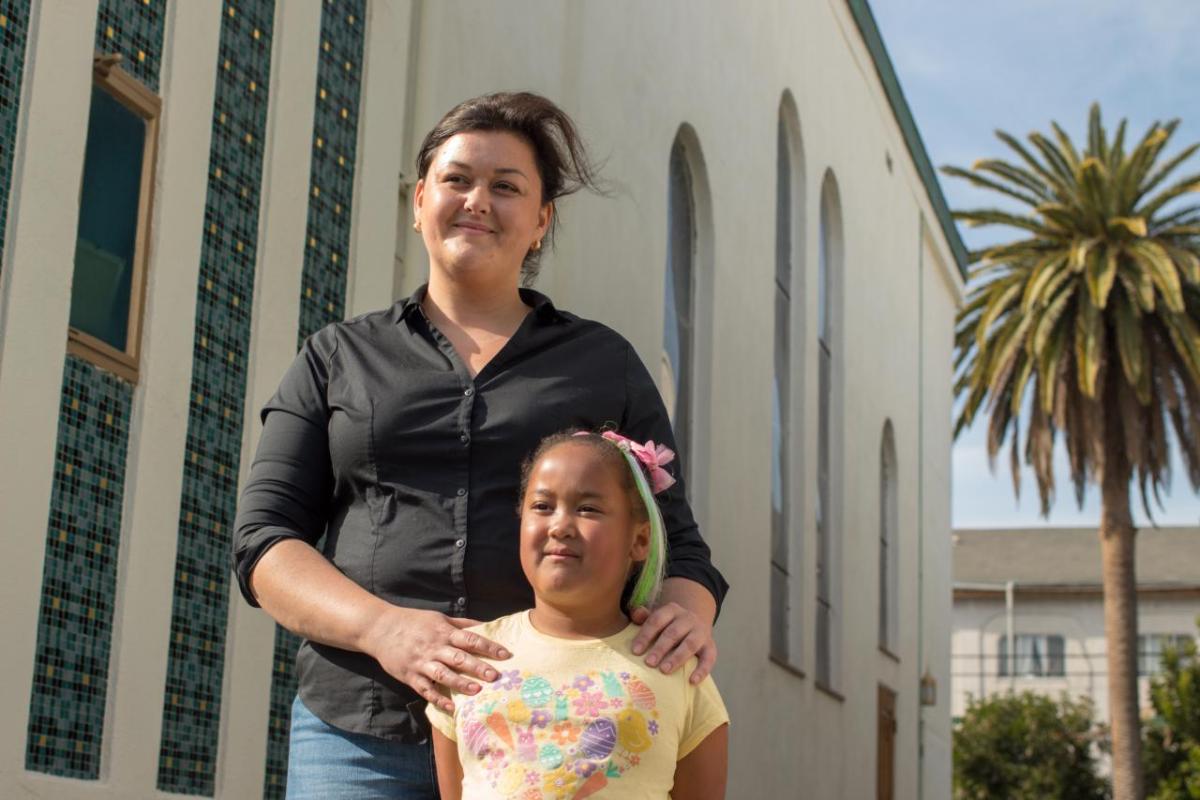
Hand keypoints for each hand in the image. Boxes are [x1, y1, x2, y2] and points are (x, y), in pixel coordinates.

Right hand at [360, 606, 510, 712]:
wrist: (380, 628)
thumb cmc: (414, 622)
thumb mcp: (438, 618)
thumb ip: (462, 624)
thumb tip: (486, 626)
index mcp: (443, 632)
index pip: (470, 639)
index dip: (489, 647)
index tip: (506, 654)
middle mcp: (434, 647)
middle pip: (459, 658)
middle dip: (478, 667)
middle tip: (495, 676)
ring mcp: (421, 662)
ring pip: (443, 674)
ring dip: (460, 683)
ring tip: (477, 691)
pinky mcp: (409, 676)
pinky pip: (426, 689)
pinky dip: (438, 699)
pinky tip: (451, 707)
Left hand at [629, 602, 716, 684]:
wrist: (695, 622)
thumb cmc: (668, 624)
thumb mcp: (657, 617)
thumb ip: (644, 616)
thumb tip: (636, 614)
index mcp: (672, 610)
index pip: (657, 620)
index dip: (646, 635)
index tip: (636, 651)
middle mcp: (688, 619)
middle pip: (673, 632)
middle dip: (661, 648)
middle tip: (649, 663)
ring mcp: (700, 632)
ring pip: (690, 644)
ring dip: (677, 658)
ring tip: (664, 670)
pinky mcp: (710, 646)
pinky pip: (709, 658)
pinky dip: (702, 670)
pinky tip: (692, 681)